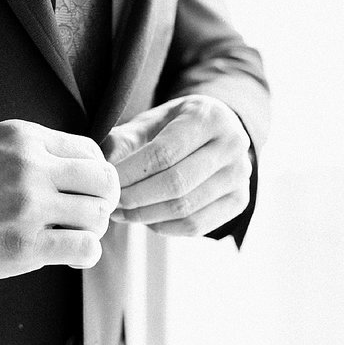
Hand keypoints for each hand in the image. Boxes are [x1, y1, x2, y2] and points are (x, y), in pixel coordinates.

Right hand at [0, 120, 119, 281]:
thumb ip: (33, 151)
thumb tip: (78, 170)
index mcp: (24, 139)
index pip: (90, 151)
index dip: (94, 174)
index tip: (84, 190)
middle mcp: (31, 168)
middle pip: (103, 181)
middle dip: (102, 200)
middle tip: (88, 214)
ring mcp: (29, 207)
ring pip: (98, 216)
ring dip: (92, 229)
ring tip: (73, 236)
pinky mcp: (25, 246)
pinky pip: (84, 248)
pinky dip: (85, 254)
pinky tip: (68, 255)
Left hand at [101, 95, 251, 235]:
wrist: (212, 132)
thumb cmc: (171, 127)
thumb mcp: (147, 123)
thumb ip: (122, 142)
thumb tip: (101, 169)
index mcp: (208, 117)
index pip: (163, 154)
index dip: (130, 174)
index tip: (107, 185)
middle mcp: (233, 145)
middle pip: (176, 184)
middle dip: (135, 198)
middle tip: (110, 203)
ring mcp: (241, 176)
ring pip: (185, 208)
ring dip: (146, 216)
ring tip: (122, 213)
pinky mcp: (240, 201)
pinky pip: (197, 225)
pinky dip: (165, 227)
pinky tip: (146, 219)